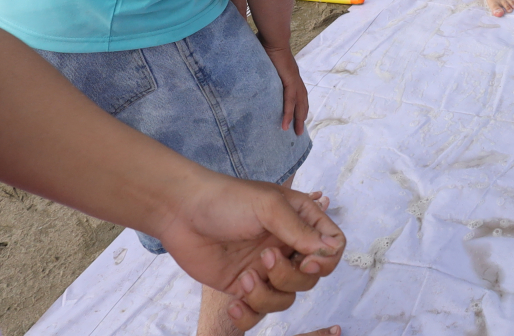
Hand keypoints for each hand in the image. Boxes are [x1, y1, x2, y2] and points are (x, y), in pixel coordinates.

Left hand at [153, 175, 345, 330]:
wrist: (181, 212)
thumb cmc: (226, 200)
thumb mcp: (268, 207)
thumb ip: (300, 230)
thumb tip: (330, 250)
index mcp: (299, 221)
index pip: (332, 246)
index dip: (326, 259)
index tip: (306, 259)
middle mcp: (286, 246)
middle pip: (311, 277)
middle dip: (290, 276)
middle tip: (266, 258)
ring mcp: (265, 269)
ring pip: (287, 298)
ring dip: (267, 295)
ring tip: (246, 279)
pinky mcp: (243, 287)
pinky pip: (258, 313)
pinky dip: (248, 314)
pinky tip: (234, 302)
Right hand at [262, 42, 308, 134]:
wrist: (273, 36)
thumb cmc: (267, 44)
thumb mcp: (265, 61)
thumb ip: (262, 68)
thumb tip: (250, 71)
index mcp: (291, 74)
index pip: (297, 93)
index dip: (299, 105)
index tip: (298, 117)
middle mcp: (295, 78)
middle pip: (302, 101)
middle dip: (301, 116)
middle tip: (299, 132)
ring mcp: (294, 79)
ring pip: (299, 104)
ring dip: (298, 119)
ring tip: (296, 132)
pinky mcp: (289, 80)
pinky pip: (289, 100)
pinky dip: (288, 113)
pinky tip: (285, 124)